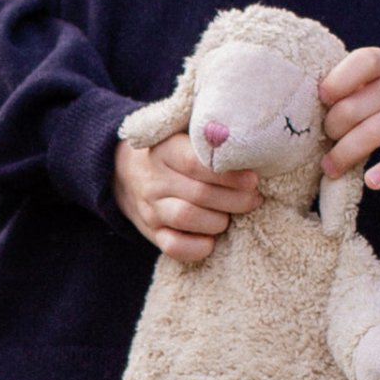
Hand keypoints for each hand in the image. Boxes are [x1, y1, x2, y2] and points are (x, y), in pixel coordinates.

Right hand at [113, 133, 261, 262]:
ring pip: (187, 218)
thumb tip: (249, 138)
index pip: (196, 163)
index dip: (229, 174)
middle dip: (236, 200)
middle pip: (200, 194)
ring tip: (232, 216)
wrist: (124, 172)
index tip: (253, 179)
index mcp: (165, 150)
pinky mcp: (152, 233)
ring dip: (219, 221)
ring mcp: (151, 208)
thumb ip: (209, 135)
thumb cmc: (170, 150)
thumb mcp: (182, 132)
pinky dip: (198, 248)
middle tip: (254, 199)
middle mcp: (155, 180)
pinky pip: (174, 247)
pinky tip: (212, 240)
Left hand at [320, 48, 379, 188]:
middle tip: (325, 141)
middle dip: (333, 128)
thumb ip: (357, 84)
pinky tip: (372, 181)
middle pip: (358, 107)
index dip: (338, 81)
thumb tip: (312, 111)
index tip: (322, 98)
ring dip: (346, 154)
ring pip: (375, 133)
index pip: (363, 62)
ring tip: (331, 168)